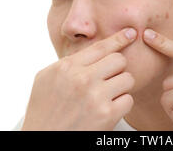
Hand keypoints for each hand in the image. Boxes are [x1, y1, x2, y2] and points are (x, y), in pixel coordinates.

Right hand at [21, 28, 136, 130]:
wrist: (42, 140)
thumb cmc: (43, 111)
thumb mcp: (46, 79)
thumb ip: (68, 62)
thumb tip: (94, 51)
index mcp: (67, 67)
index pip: (101, 46)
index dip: (119, 38)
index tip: (131, 33)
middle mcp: (82, 79)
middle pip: (119, 60)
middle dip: (117, 68)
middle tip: (108, 79)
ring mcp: (96, 96)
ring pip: (128, 78)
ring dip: (120, 87)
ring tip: (107, 96)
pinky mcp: (107, 115)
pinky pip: (128, 99)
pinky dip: (121, 104)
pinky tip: (108, 109)